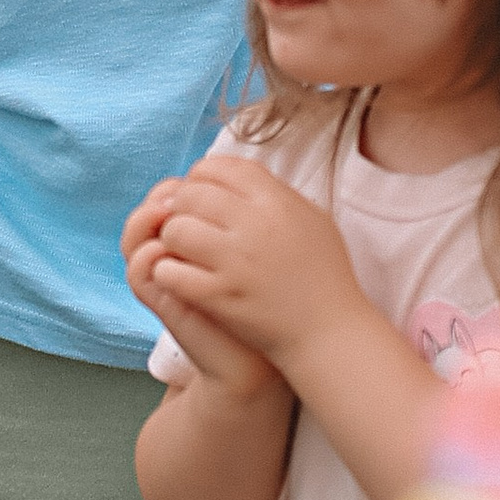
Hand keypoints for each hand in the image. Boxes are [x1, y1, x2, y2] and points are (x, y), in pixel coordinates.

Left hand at [138, 153, 367, 378]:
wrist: (330, 333)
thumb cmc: (324, 276)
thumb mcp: (312, 220)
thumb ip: (275, 193)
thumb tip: (237, 177)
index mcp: (277, 202)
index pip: (221, 167)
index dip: (201, 174)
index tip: (199, 190)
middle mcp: (255, 226)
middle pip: (192, 194)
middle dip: (180, 206)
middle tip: (185, 221)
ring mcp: (235, 262)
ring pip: (175, 230)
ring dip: (172, 238)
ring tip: (182, 250)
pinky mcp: (218, 296)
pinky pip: (172, 271)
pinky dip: (169, 272)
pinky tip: (180, 276)